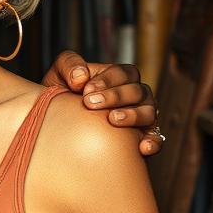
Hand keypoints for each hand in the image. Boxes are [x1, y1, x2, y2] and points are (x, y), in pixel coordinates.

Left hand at [43, 51, 160, 156]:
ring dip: (133, 115)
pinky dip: (153, 142)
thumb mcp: (58, 75)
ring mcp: (140, 116)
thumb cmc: (60, 96)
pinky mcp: (140, 138)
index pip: (124, 73)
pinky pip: (156, 139)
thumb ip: (68, 65)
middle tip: (91, 104)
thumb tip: (81, 77)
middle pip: (137, 91)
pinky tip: (143, 147)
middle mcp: (134, 95)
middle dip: (115, 96)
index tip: (86, 89)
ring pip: (149, 112)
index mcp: (119, 77)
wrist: (57, 126)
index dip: (107, 80)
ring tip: (112, 119)